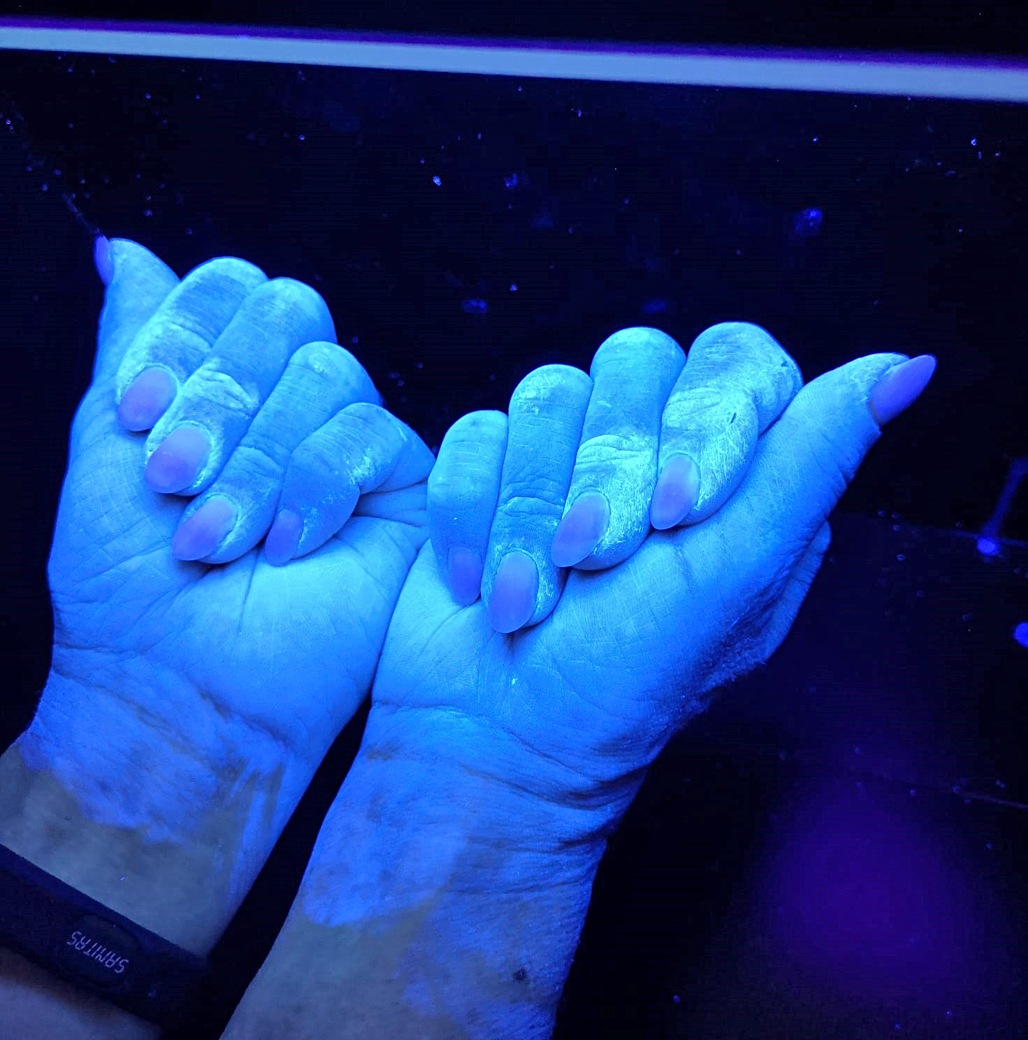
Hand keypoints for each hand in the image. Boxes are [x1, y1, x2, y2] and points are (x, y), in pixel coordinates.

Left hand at [37, 239, 432, 814]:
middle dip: (223, 393)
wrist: (186, 689)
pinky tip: (286, 547)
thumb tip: (123, 250)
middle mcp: (295, 403)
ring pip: (330, 374)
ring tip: (217, 537)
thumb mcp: (104, 451)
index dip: (187, 334)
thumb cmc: (131, 589)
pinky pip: (374, 436)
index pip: (231, 292)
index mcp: (228, 385)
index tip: (137, 411)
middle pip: (290, 312)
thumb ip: (129, 348)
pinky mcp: (406, 490)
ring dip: (260, 457)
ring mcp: (354, 443)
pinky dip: (316, 485)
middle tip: (173, 478)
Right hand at [360, 325, 933, 844]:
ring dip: (529, 510)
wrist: (492, 743)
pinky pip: (476, 433)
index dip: (703, 417)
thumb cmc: (620, 685)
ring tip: (531, 599)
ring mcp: (568, 457)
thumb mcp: (734, 577)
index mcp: (739, 478)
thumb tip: (907, 367)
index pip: (740, 362)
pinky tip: (483, 585)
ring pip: (547, 392)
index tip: (675, 512)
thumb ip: (814, 463)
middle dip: (602, 472)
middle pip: (634, 362)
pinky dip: (472, 515)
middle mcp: (655, 452)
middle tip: (593, 562)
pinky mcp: (493, 472)